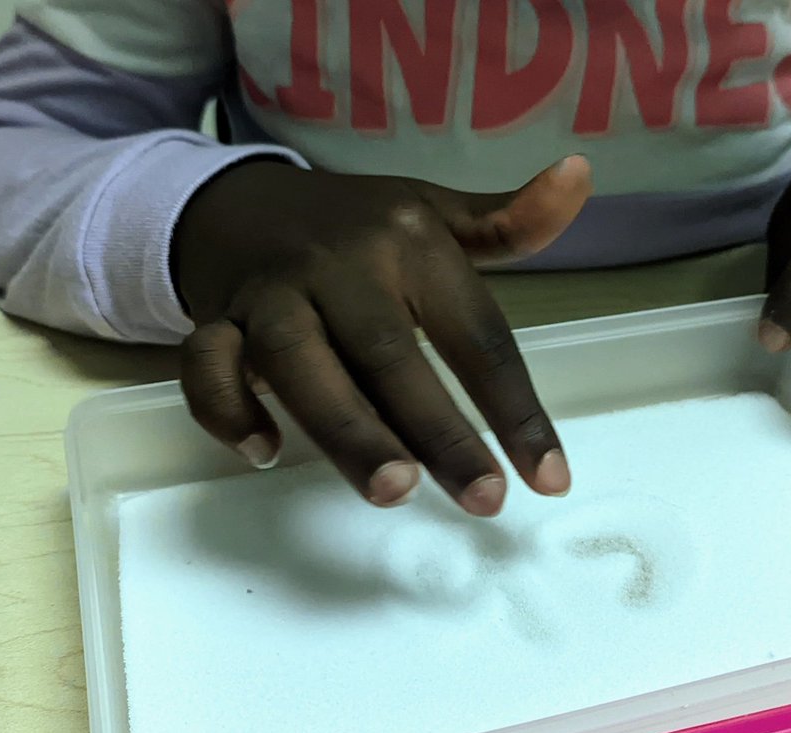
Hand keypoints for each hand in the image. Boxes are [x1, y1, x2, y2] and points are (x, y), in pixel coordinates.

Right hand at [173, 156, 591, 516]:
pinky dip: (227, 408)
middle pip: (389, 353)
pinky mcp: (216, 320)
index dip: (515, 406)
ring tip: (393, 491)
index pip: (475, 332)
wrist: (245, 204)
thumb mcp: (435, 214)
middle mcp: (339, 265)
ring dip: (345, 429)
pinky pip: (209, 365)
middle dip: (437, 430)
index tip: (550, 478)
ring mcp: (272, 294)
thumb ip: (507, 222)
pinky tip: (264, 452)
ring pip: (300, 363)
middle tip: (482, 497)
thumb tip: (580, 177)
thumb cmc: (359, 228)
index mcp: (408, 241)